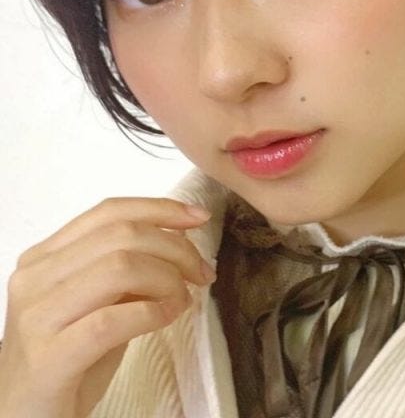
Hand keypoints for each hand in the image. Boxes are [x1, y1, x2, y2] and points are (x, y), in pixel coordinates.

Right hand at [0, 197, 214, 417]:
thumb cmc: (70, 364)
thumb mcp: (100, 304)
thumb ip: (128, 270)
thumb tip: (179, 238)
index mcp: (43, 257)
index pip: (108, 212)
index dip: (160, 208)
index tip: (198, 217)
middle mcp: (34, 278)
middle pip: (121, 235)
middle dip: (175, 248)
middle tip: (202, 272)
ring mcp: (36, 316)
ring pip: (119, 267)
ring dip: (166, 279)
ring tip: (182, 299)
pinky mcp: (47, 358)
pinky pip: (111, 320)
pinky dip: (151, 313)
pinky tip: (167, 318)